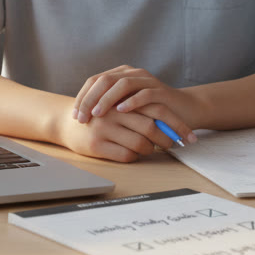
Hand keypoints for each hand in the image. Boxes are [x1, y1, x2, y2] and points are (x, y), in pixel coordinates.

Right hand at [52, 106, 174, 162]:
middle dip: (167, 138)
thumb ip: (139, 107)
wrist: (65, 122)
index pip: (157, 110)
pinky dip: (135, 156)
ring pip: (141, 144)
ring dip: (151, 149)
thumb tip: (169, 122)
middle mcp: (113, 112)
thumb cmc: (98, 114)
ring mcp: (104, 128)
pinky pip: (127, 155)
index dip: (176, 124)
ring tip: (152, 147)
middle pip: (151, 127)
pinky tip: (133, 152)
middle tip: (174, 144)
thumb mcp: (117, 104)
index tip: (189, 136)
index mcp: (121, 98)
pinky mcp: (96, 145)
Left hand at [72, 65, 197, 144]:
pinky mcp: (161, 91)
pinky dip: (131, 102)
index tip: (75, 116)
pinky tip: (121, 111)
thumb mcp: (126, 108)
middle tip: (82, 118)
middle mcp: (132, 73)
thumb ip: (108, 106)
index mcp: (121, 75)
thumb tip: (81, 115)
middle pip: (105, 80)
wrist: (183, 111)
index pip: (95, 81)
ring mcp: (147, 80)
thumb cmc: (150, 112)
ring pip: (122, 84)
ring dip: (107, 100)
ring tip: (97, 114)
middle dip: (90, 100)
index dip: (83, 97)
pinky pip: (144, 93)